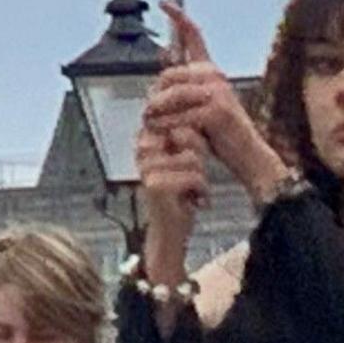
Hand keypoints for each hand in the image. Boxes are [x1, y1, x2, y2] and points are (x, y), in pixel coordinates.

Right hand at [138, 120, 207, 285]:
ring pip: (193, 157)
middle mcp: (142, 148)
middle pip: (187, 135)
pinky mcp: (156, 184)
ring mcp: (147, 166)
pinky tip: (192, 200)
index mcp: (146, 137)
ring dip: (200, 176)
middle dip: (198, 157)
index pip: (179, 121)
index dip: (195, 139)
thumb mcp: (180, 156)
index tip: (190, 160)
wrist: (170, 230)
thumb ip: (183, 134)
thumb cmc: (179, 191)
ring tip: (189, 190)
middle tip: (189, 177)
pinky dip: (201, 190)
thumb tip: (198, 112)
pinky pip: (194, 175)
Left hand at [148, 6, 285, 190]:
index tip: (164, 3)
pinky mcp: (216, 110)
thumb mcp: (198, 106)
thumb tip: (158, 71)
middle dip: (154, 96)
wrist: (247, 156)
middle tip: (149, 115)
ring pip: (170, 95)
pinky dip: (169, 126)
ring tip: (155, 126)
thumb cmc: (220, 134)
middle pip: (167, 75)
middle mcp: (214, 75)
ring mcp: (217, 91)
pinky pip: (179, 115)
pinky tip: (168, 134)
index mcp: (209, 71)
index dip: (178, 17)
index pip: (194, 36)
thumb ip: (180, 89)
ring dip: (157, 114)